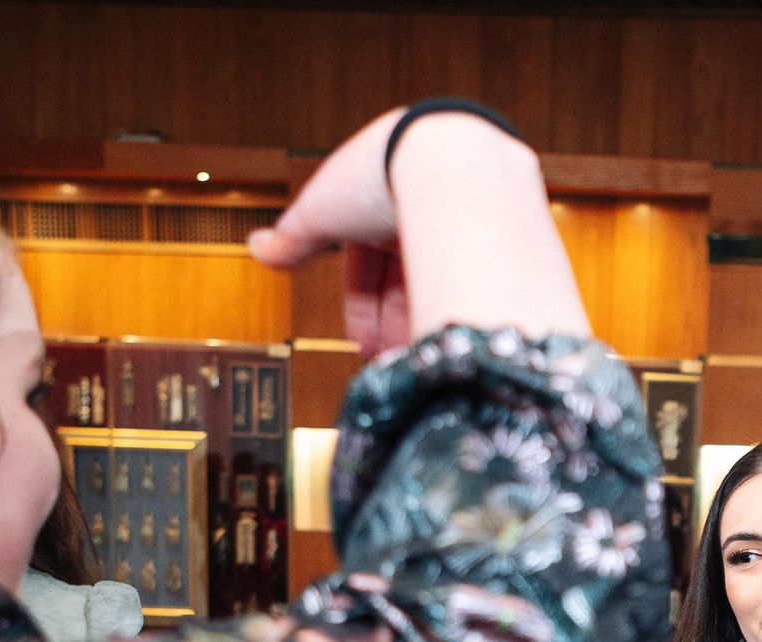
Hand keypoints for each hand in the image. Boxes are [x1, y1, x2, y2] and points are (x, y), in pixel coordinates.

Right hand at [248, 109, 581, 355]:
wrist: (448, 160)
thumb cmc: (383, 170)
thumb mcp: (321, 211)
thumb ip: (292, 236)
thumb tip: (260, 248)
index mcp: (387, 194)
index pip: (371, 260)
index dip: (363, 304)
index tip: (363, 340)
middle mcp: (430, 204)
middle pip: (409, 277)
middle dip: (397, 322)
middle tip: (391, 360)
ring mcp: (469, 218)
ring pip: (445, 283)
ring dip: (427, 323)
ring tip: (418, 361)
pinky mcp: (502, 234)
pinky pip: (476, 284)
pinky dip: (460, 314)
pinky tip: (448, 343)